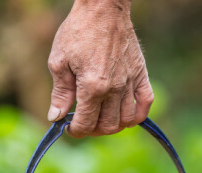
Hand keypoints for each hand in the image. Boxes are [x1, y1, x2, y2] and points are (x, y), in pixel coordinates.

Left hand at [47, 0, 153, 137]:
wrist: (103, 9)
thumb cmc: (78, 32)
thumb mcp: (59, 61)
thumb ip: (60, 93)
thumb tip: (55, 117)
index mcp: (92, 87)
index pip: (86, 124)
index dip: (75, 131)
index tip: (69, 128)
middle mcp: (114, 88)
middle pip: (107, 126)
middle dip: (93, 130)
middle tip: (84, 122)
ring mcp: (130, 82)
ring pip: (126, 120)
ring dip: (113, 126)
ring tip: (101, 118)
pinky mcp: (141, 74)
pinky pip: (146, 103)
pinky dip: (138, 115)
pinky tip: (125, 114)